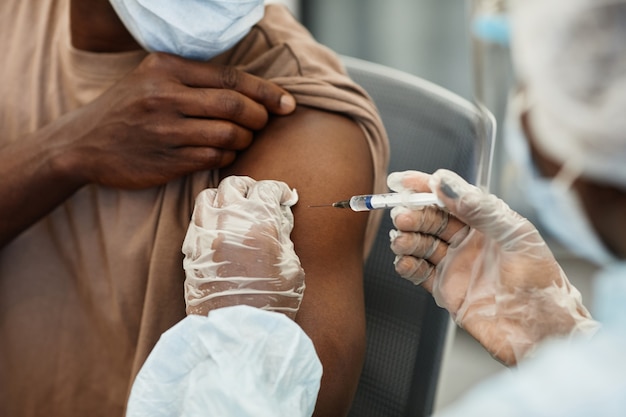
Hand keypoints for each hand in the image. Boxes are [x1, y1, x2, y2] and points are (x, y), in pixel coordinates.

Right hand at [54, 52, 295, 188]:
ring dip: (245, 139)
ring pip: (230, 134)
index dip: (267, 92)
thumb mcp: (152, 79)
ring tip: (241, 139)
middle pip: (236, 106)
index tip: (287, 104)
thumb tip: (252, 92)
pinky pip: (215, 157)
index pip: (231, 78)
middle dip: (261, 117)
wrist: (83, 144)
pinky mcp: (167, 160)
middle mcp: (165, 97)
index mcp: (166, 69)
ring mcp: (166, 131)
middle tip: (263, 123)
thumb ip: (194, 80)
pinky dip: (228, 155)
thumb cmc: (127, 110)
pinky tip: (223, 152)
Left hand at [182, 176, 304, 319]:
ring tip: (233, 207)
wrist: (240, 331)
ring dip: (223, 197)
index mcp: (260, 221)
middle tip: (258, 196)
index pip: (267, 189)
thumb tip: (278, 217)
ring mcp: (206, 233)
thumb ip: (283, 235)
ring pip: (208, 196)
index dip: (279, 190)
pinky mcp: (191, 250)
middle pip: (234, 185)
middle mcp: (230, 220)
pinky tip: (218, 229)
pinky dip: (208, 218)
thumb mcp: (291, 265)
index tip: (284, 197)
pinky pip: (196, 221)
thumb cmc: (273, 300)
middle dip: (249, 187)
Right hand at [388, 169, 597, 364]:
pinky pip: (418, 273)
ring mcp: (456, 265)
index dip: (425, 187)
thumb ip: (480, 209)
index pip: (450, 196)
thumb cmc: (542, 283)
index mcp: (487, 221)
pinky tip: (404, 262)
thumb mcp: (516, 235)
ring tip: (400, 240)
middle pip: (430, 219)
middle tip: (402, 216)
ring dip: (407, 239)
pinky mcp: (445, 290)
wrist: (543, 332)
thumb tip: (446, 184)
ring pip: (421, 243)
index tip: (402, 182)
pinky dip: (407, 265)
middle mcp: (469, 240)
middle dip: (413, 214)